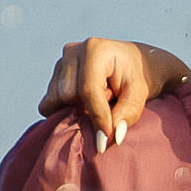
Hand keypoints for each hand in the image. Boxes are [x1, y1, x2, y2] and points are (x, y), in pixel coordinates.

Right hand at [35, 37, 170, 146]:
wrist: (131, 63)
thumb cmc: (137, 78)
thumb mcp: (139, 95)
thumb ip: (128, 114)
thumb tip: (112, 137)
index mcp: (95, 50)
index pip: (88, 90)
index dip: (97, 117)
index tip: (105, 140)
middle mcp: (73, 51)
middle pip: (68, 95)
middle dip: (85, 112)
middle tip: (107, 113)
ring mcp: (62, 60)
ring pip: (56, 98)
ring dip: (75, 110)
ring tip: (98, 105)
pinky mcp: (56, 71)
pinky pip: (51, 100)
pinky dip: (65, 108)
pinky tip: (84, 104)